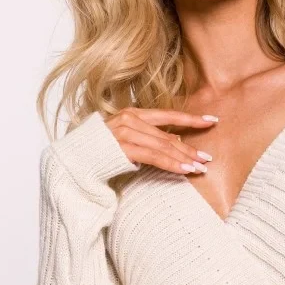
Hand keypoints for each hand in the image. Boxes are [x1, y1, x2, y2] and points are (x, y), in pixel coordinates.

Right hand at [103, 107, 217, 173]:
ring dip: (184, 158)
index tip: (212, 121)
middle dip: (190, 148)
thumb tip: (175, 141)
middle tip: (207, 158)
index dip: (191, 119)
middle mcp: (129, 119)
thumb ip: (147, 137)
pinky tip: (185, 170)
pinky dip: (172, 164)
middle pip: (168, 135)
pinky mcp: (122, 148)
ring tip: (200, 168)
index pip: (168, 115)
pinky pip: (154, 157)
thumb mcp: (126, 139)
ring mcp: (125, 133)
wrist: (72, 160)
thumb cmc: (99, 152)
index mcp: (132, 113)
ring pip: (163, 146)